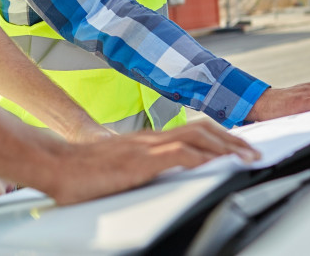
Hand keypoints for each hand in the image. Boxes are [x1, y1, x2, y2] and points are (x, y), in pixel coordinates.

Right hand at [44, 119, 260, 204]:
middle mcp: (150, 138)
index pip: (191, 130)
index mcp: (147, 141)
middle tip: (253, 152)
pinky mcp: (140, 160)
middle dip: (232, 139)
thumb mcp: (119, 170)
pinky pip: (178, 153)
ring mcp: (146, 147)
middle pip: (202, 128)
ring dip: (226, 146)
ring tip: (246, 157)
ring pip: (196, 136)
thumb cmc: (80, 172)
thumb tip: (153, 182)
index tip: (239, 147)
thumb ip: (140, 171)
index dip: (219, 137)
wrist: (55, 164)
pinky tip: (215, 163)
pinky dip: (202, 156)